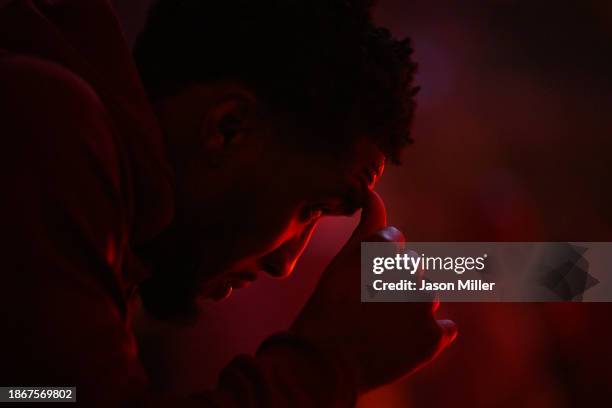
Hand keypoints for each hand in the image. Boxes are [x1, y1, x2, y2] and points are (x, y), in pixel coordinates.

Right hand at [291, 190, 456, 391]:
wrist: (324, 364)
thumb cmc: (329, 307)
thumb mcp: (342, 262)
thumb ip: (367, 226)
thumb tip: (372, 191)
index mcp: (384, 249)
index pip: (395, 242)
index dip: (376, 264)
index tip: (361, 281)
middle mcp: (409, 271)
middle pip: (414, 269)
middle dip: (397, 283)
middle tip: (369, 305)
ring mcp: (424, 306)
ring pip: (426, 297)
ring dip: (411, 308)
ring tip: (382, 326)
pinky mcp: (434, 337)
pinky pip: (446, 327)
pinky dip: (430, 334)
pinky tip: (403, 340)